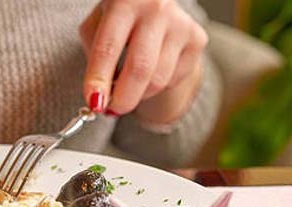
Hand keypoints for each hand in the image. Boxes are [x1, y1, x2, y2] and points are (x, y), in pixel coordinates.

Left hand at [79, 0, 207, 120]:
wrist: (154, 4)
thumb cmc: (118, 20)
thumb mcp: (96, 27)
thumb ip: (94, 58)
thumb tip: (98, 98)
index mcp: (126, 2)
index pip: (108, 48)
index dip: (99, 80)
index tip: (94, 103)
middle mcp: (157, 10)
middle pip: (140, 68)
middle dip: (123, 98)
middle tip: (111, 110)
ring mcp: (181, 24)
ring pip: (158, 80)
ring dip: (138, 94)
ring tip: (127, 86)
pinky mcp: (197, 39)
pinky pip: (172, 80)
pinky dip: (155, 86)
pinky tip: (150, 71)